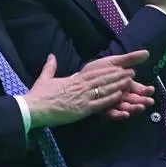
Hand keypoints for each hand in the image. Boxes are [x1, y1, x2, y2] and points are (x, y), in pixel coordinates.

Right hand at [25, 50, 150, 127]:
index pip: (94, 73)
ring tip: (130, 81)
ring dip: (118, 85)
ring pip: (104, 89)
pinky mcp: (82, 110)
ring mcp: (82, 98)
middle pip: (103, 79)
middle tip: (131, 72)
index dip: (108, 70)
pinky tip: (120, 96)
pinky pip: (99, 103)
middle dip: (118, 76)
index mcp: (73, 80)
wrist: (34, 108)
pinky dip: (110, 99)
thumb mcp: (45, 78)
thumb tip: (51, 55)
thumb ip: (50, 67)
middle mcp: (80, 87)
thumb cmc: (39, 95)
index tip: (118, 66)